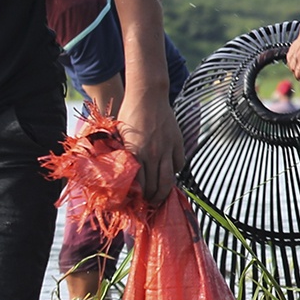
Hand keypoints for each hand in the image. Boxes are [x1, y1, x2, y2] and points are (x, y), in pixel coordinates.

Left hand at [119, 90, 183, 204]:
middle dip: (153, 199)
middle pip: (156, 187)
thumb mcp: (120, 136)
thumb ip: (124, 154)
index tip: (137, 202)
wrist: (147, 96)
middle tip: (149, 203)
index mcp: (136, 154)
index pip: (140, 185)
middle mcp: (152, 154)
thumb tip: (122, 172)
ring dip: (165, 191)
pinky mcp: (177, 142)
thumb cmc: (129, 114)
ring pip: (169, 179)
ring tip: (160, 195)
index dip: (139, 197)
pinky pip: (178, 164)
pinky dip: (174, 170)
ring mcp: (167, 149)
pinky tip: (168, 171)